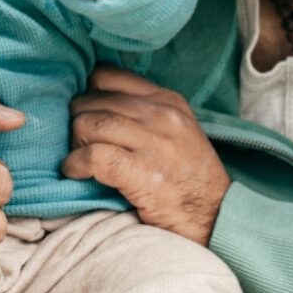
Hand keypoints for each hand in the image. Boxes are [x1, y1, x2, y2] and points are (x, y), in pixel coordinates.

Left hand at [62, 65, 229, 245]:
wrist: (217, 218)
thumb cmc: (190, 180)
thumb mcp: (176, 132)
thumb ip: (144, 113)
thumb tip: (94, 104)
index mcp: (167, 100)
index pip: (106, 75)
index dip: (88, 94)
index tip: (85, 113)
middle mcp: (161, 114)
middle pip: (92, 101)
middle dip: (78, 122)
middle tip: (79, 143)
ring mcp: (154, 142)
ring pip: (89, 124)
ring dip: (75, 143)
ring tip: (79, 159)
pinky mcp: (143, 172)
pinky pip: (93, 156)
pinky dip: (76, 164)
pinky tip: (76, 172)